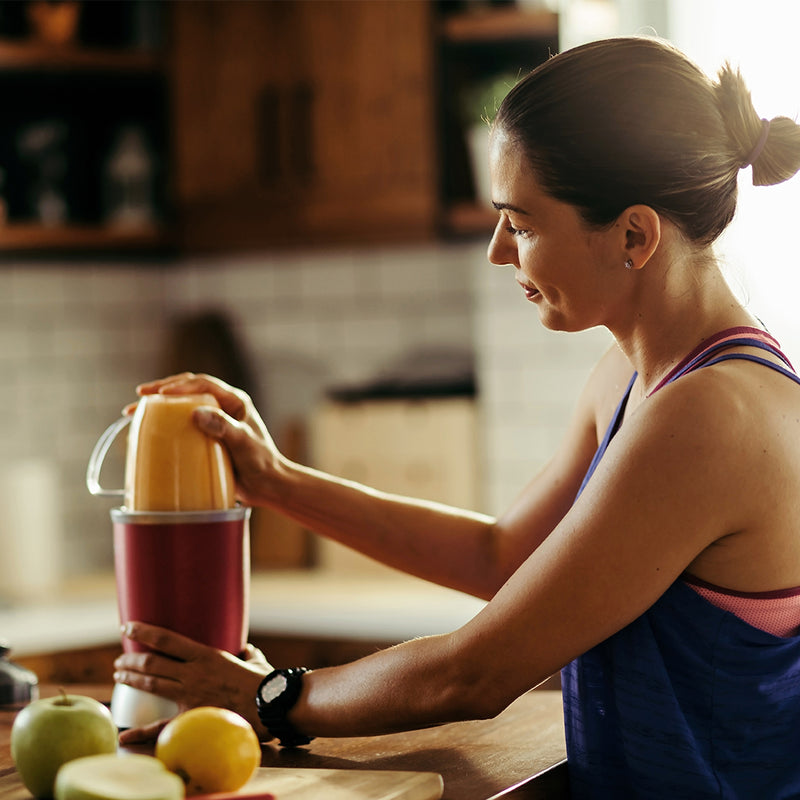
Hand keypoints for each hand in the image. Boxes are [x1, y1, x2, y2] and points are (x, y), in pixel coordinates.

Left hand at [114, 621, 271, 743]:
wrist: (268, 706)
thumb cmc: (264, 681)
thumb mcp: (255, 660)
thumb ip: (247, 654)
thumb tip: (247, 651)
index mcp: (206, 654)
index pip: (166, 639)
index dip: (143, 632)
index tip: (127, 628)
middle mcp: (193, 672)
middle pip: (152, 663)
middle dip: (131, 659)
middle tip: (120, 660)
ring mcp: (190, 695)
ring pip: (151, 684)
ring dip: (131, 679)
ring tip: (118, 676)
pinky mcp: (192, 717)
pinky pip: (161, 726)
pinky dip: (140, 732)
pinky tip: (124, 734)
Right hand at [131, 373, 283, 507]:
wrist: (267, 485)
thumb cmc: (262, 462)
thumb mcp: (243, 442)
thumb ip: (224, 427)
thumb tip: (196, 414)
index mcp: (234, 402)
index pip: (203, 385)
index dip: (180, 385)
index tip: (160, 393)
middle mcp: (223, 408)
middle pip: (189, 390)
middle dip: (163, 390)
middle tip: (140, 395)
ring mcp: (214, 423)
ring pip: (183, 407)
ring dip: (160, 407)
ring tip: (135, 411)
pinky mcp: (207, 439)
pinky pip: (182, 428)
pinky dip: (165, 427)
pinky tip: (150, 433)